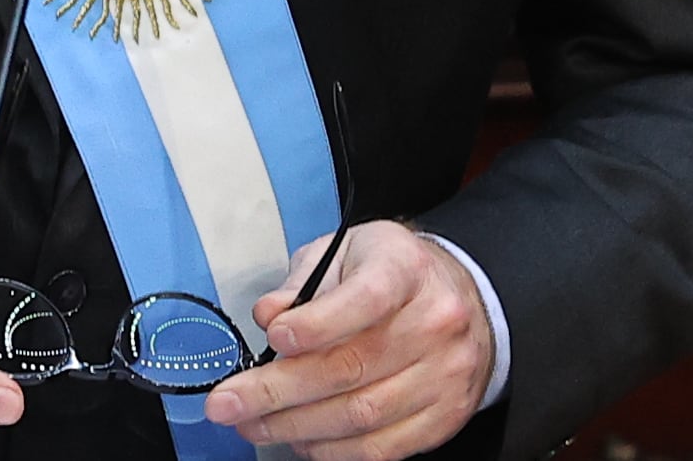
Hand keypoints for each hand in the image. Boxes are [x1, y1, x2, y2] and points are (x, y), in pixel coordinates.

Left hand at [202, 223, 492, 459]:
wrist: (463, 299)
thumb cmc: (390, 274)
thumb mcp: (344, 253)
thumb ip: (302, 283)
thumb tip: (267, 316)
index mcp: (405, 269)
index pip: (364, 299)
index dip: (316, 324)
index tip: (274, 337)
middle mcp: (434, 322)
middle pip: (352, 367)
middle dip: (279, 390)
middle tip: (230, 402)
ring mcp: (444, 373)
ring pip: (362, 414)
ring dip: (297, 427)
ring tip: (254, 425)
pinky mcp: (444, 415)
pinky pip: (383, 447)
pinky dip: (334, 451)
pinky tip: (301, 441)